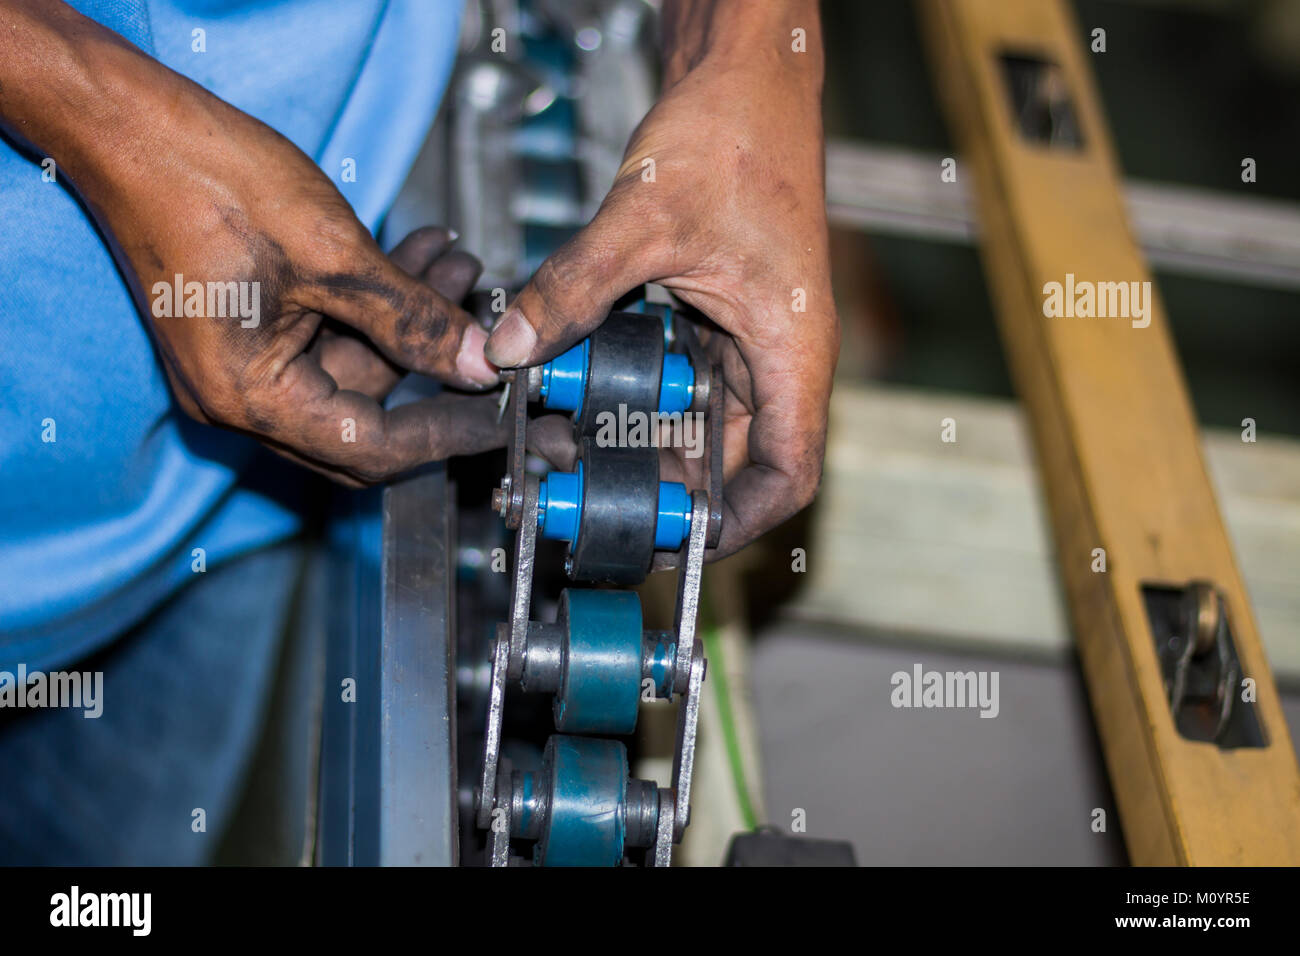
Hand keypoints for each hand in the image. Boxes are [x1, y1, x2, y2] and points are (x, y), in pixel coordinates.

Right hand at [0, 4, 503, 485]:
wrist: (130, 125)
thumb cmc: (208, 181)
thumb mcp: (333, 256)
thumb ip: (411, 319)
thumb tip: (479, 362)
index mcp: (251, 397)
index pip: (370, 446)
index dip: (445, 431)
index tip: (501, 412)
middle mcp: (241, 396)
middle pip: (364, 418)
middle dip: (433, 371)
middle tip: (492, 335)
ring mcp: (243, 365)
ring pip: (354, 367)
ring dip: (410, 323)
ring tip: (460, 267)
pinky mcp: (250, 331)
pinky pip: (329, 337)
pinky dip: (375, 306)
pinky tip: (422, 259)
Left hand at [486, 2, 836, 558]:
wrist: (749, 73)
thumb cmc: (737, 133)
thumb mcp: (640, 220)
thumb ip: (569, 291)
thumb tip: (504, 349)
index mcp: (791, 348)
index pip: (789, 475)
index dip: (740, 523)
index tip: (680, 541)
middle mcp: (780, 353)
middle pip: (738, 459)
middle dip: (671, 488)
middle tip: (599, 498)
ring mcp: (752, 336)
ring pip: (709, 422)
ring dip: (652, 443)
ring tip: (584, 451)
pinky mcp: (723, 315)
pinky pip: (688, 378)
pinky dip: (644, 395)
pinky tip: (591, 393)